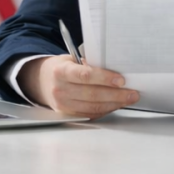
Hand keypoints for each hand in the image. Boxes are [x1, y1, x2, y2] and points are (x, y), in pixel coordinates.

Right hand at [18, 55, 137, 118]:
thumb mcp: (71, 59)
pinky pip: (91, 114)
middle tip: (132, 93)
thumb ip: (89, 64)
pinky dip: (106, 110)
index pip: (84, 75)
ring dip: (114, 104)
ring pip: (93, 107)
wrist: (42, 82)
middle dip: (116, 95)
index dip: (104, 78)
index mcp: (61, 71)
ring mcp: (63, 104)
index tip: (121, 80)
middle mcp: (60, 89)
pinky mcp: (68, 114)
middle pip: (92, 94)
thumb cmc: (61, 68)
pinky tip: (116, 105)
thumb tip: (115, 70)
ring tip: (128, 99)